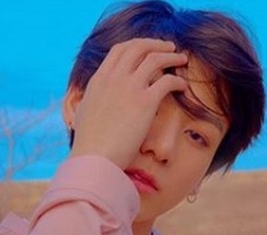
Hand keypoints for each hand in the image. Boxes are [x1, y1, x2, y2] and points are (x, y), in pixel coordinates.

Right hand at [69, 38, 188, 168]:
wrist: (94, 158)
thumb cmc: (89, 143)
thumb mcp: (83, 113)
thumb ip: (90, 100)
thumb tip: (90, 99)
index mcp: (99, 79)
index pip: (119, 50)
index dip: (136, 45)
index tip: (147, 49)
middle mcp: (114, 78)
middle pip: (138, 47)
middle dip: (156, 44)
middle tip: (168, 48)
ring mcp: (130, 88)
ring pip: (155, 59)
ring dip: (171, 56)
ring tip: (181, 60)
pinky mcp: (145, 102)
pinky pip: (168, 81)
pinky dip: (177, 80)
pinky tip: (182, 87)